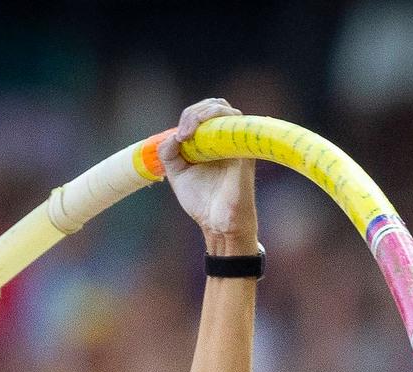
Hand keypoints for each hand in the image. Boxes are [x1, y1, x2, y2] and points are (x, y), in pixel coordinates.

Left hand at [159, 97, 258, 254]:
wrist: (216, 224)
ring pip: (226, 111)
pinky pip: (238, 128)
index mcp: (212, 141)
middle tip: (182, 134)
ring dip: (205, 113)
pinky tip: (201, 135)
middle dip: (194, 113)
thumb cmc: (201, 201)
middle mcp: (227, 139)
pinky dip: (218, 124)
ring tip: (188, 132)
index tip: (177, 138)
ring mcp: (237, 145)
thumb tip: (172, 136)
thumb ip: (168, 152)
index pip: (202, 113)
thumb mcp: (176, 173)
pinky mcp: (245, 154)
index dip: (188, 117)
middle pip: (215, 105)